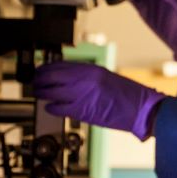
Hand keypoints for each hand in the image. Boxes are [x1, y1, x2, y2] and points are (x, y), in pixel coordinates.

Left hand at [33, 61, 165, 140]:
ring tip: (39, 93)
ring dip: (42, 93)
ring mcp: (82, 97)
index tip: (41, 69)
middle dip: (40, 79)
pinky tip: (49, 106)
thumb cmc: (127, 94)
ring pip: (52, 93)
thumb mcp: (105, 76)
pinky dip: (51, 107)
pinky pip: (59, 108)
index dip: (47, 68)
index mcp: (91, 70)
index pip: (60, 65)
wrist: (140, 109)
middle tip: (36, 81)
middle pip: (52, 77)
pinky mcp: (82, 112)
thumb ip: (86, 75)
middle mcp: (84, 81)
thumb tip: (66, 76)